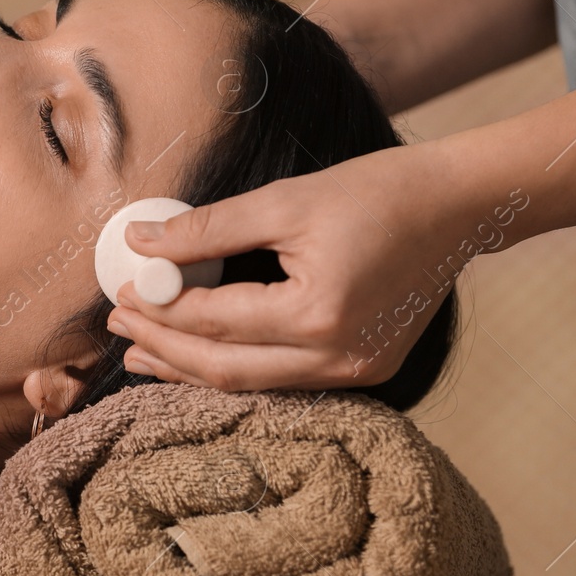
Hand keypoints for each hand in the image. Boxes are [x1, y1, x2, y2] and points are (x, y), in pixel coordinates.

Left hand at [106, 141, 483, 390]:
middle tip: (119, 331)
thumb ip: (207, 229)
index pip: (214, 323)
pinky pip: (284, 380)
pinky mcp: (367, 371)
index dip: (160, 310)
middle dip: (165, 350)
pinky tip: (204, 356)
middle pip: (226, 370)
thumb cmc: (375, 191)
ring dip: (194, 369)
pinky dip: (238, 368)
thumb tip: (140, 243)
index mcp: (317, 314)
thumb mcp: (284, 200)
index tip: (122, 295)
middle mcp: (338, 358)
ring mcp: (357, 373)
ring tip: (145, 355)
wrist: (457, 206)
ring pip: (253, 384)